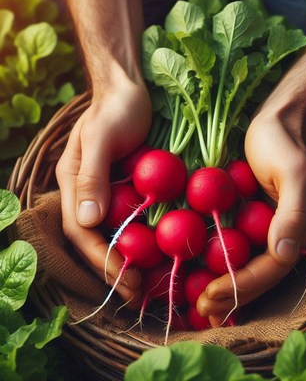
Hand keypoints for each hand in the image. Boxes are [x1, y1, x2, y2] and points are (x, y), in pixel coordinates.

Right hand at [56, 79, 151, 306]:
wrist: (129, 90)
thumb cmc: (117, 108)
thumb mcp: (103, 137)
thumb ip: (93, 176)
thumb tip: (86, 221)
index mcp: (73, 182)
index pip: (79, 230)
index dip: (99, 258)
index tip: (124, 279)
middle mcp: (86, 192)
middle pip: (92, 239)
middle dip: (111, 269)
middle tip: (136, 294)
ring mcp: (105, 191)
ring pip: (109, 235)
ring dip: (124, 261)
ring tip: (144, 285)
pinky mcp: (124, 188)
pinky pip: (128, 221)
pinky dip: (138, 241)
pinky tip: (154, 254)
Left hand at [196, 110, 305, 325]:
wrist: (274, 124)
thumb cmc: (280, 143)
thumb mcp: (292, 172)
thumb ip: (292, 214)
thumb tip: (285, 256)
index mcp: (302, 227)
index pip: (274, 267)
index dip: (244, 284)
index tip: (211, 294)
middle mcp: (289, 235)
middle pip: (262, 276)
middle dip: (234, 295)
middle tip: (203, 311)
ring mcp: (272, 230)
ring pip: (251, 269)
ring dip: (228, 290)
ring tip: (202, 308)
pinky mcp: (255, 221)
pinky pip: (240, 252)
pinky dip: (224, 269)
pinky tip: (205, 280)